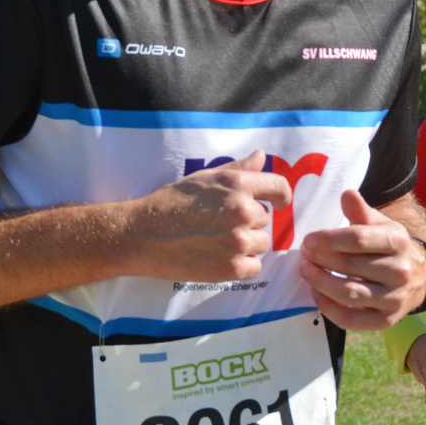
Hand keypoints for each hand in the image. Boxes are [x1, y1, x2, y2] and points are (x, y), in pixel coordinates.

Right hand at [123, 151, 291, 281]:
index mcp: (238, 185)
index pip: (279, 187)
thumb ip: (238, 169)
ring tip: (216, 241)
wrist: (143, 235)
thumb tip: (261, 157)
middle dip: (248, 222)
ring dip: (245, 244)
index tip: (279, 203)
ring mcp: (238, 241)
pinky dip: (241, 266)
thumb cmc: (171, 202)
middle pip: (264, 220)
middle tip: (219, 224)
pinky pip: (254, 267)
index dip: (282, 196)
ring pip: (261, 244)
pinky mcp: (232, 267)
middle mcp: (243, 211)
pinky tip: (218, 257)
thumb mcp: (205, 177)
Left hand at [298, 190, 425, 329]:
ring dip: (320, 283)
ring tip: (306, 272)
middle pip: (350, 265)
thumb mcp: (382, 225)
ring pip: (348, 293)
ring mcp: (394, 298)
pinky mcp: (385, 320)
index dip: (329, 239)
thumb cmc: (391, 248)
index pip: (358, 239)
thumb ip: (362, 212)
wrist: (418, 279)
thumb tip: (346, 194)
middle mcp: (400, 271)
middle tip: (303, 256)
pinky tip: (317, 294)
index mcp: (398, 241)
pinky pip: (350, 319)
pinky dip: (328, 308)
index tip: (308, 240)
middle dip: (320, 260)